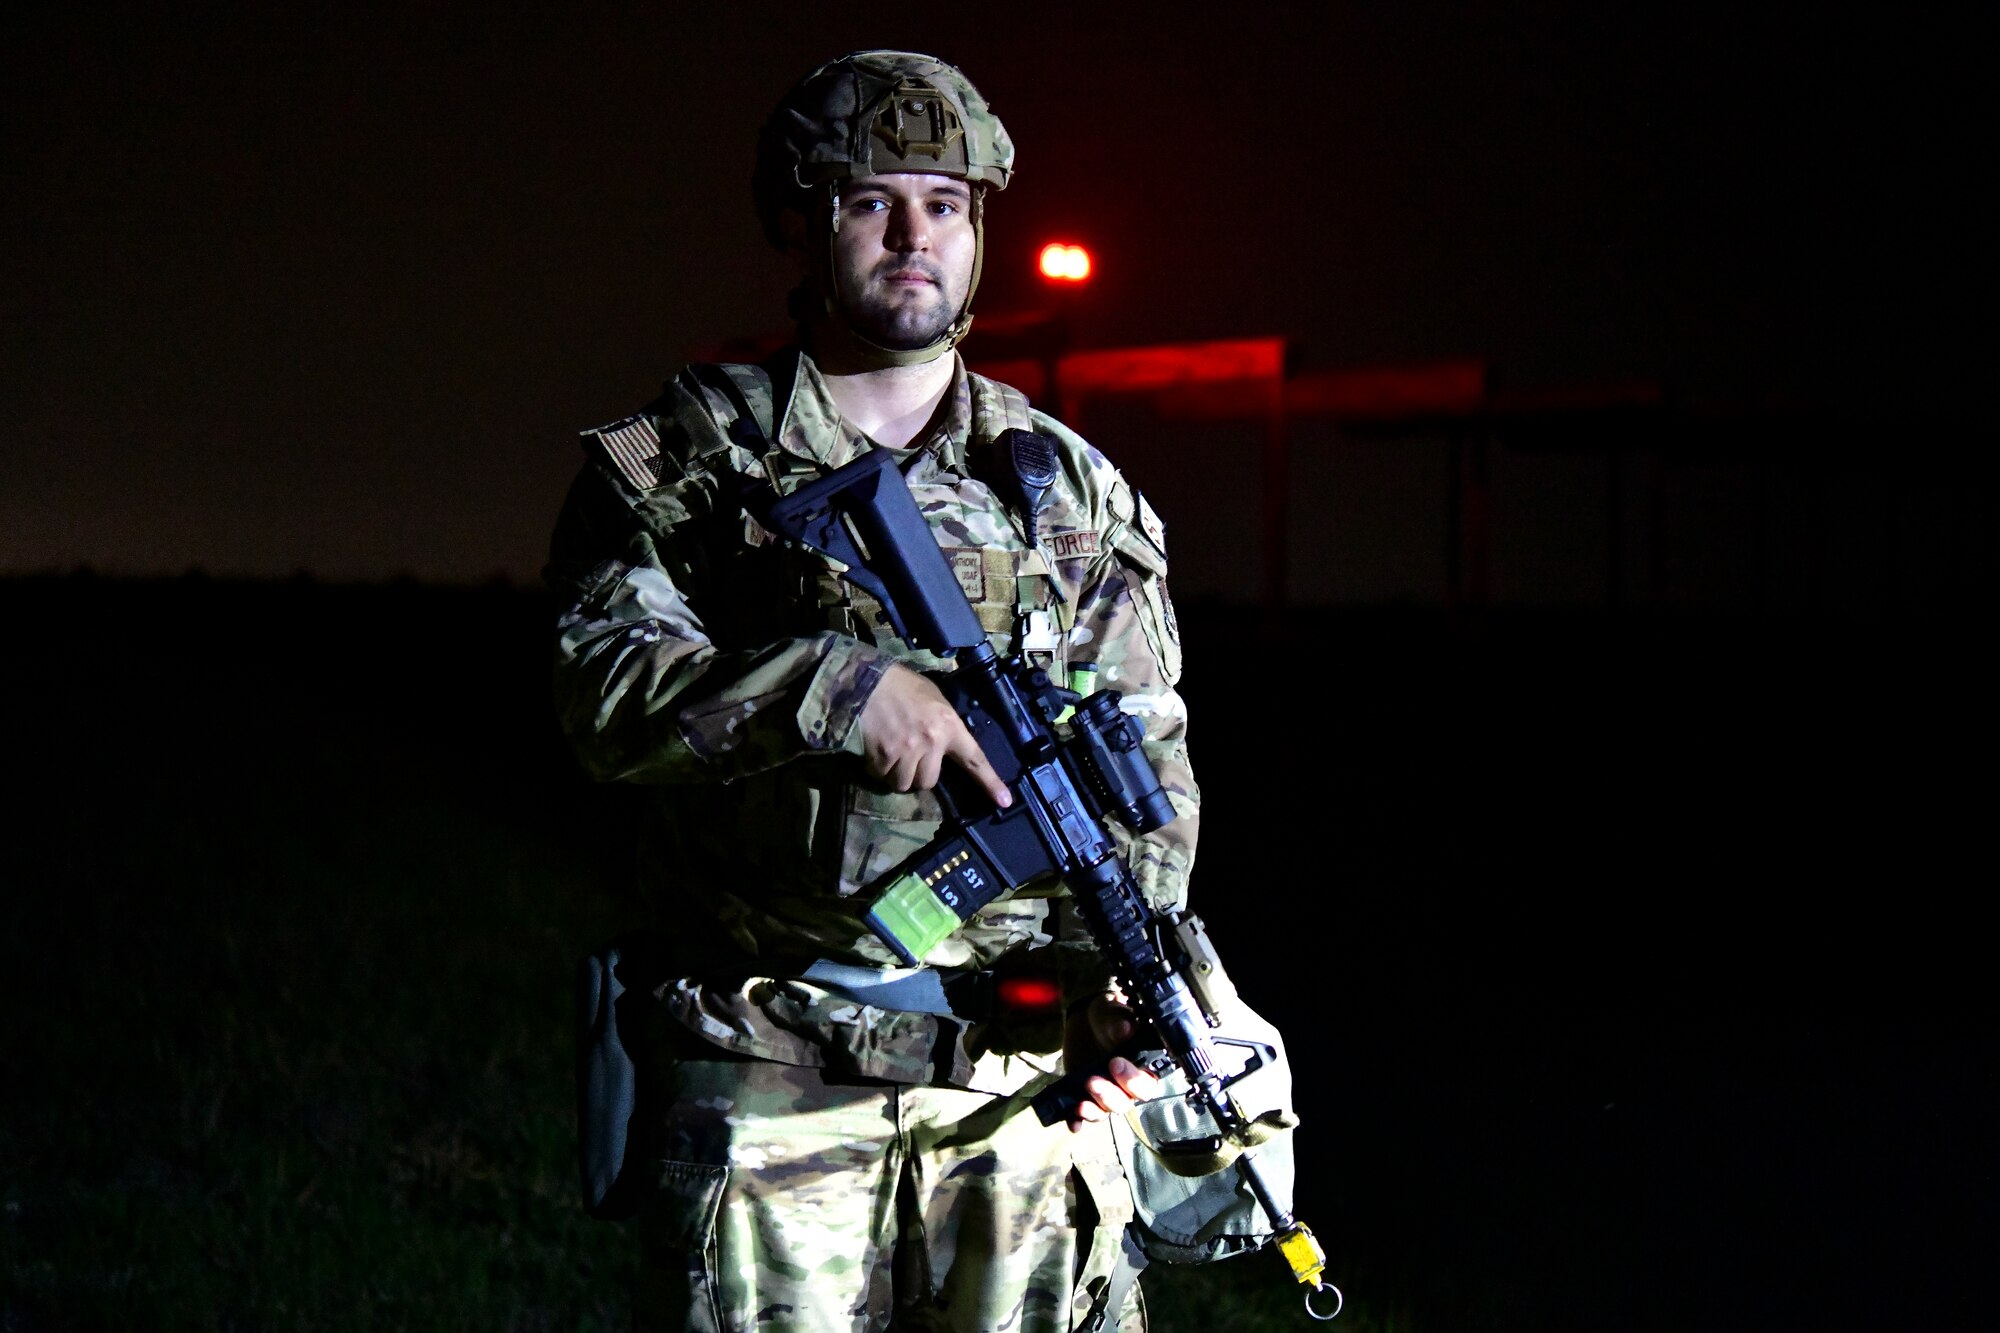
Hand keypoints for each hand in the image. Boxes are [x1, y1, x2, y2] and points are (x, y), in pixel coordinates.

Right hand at [857, 663, 1011, 807]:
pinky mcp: (882, 755)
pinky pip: (881, 777)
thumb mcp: (935, 699)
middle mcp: (931, 742)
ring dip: (896, 776)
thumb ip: (945, 723)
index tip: (1004, 802)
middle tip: (909, 760)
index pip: (974, 759)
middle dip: (918, 776)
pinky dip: (877, 769)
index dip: (990, 782)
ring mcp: (906, 750)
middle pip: (928, 782)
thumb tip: (947, 746)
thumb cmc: (904, 686)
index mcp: (949, 726)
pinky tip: (876, 752)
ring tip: (891, 757)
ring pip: (903, 784)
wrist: (868, 680)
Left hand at [1064, 991, 1162, 1131]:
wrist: (1085, 1021)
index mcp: (1143, 1067)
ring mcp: (1106, 1093)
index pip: (1147, 1085)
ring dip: (1094, 1111)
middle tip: (1092, 1080)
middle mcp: (1128, 1086)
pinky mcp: (1086, 1097)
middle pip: (1125, 1103)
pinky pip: (1084, 1116)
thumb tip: (1125, 1029)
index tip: (1115, 1063)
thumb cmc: (1108, 1016)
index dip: (1133, 1081)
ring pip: (1106, 1111)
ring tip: (1080, 1104)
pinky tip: (1073, 1124)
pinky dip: (1077, 1121)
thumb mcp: (1112, 1013)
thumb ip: (1119, 1022)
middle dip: (1110, 1096)